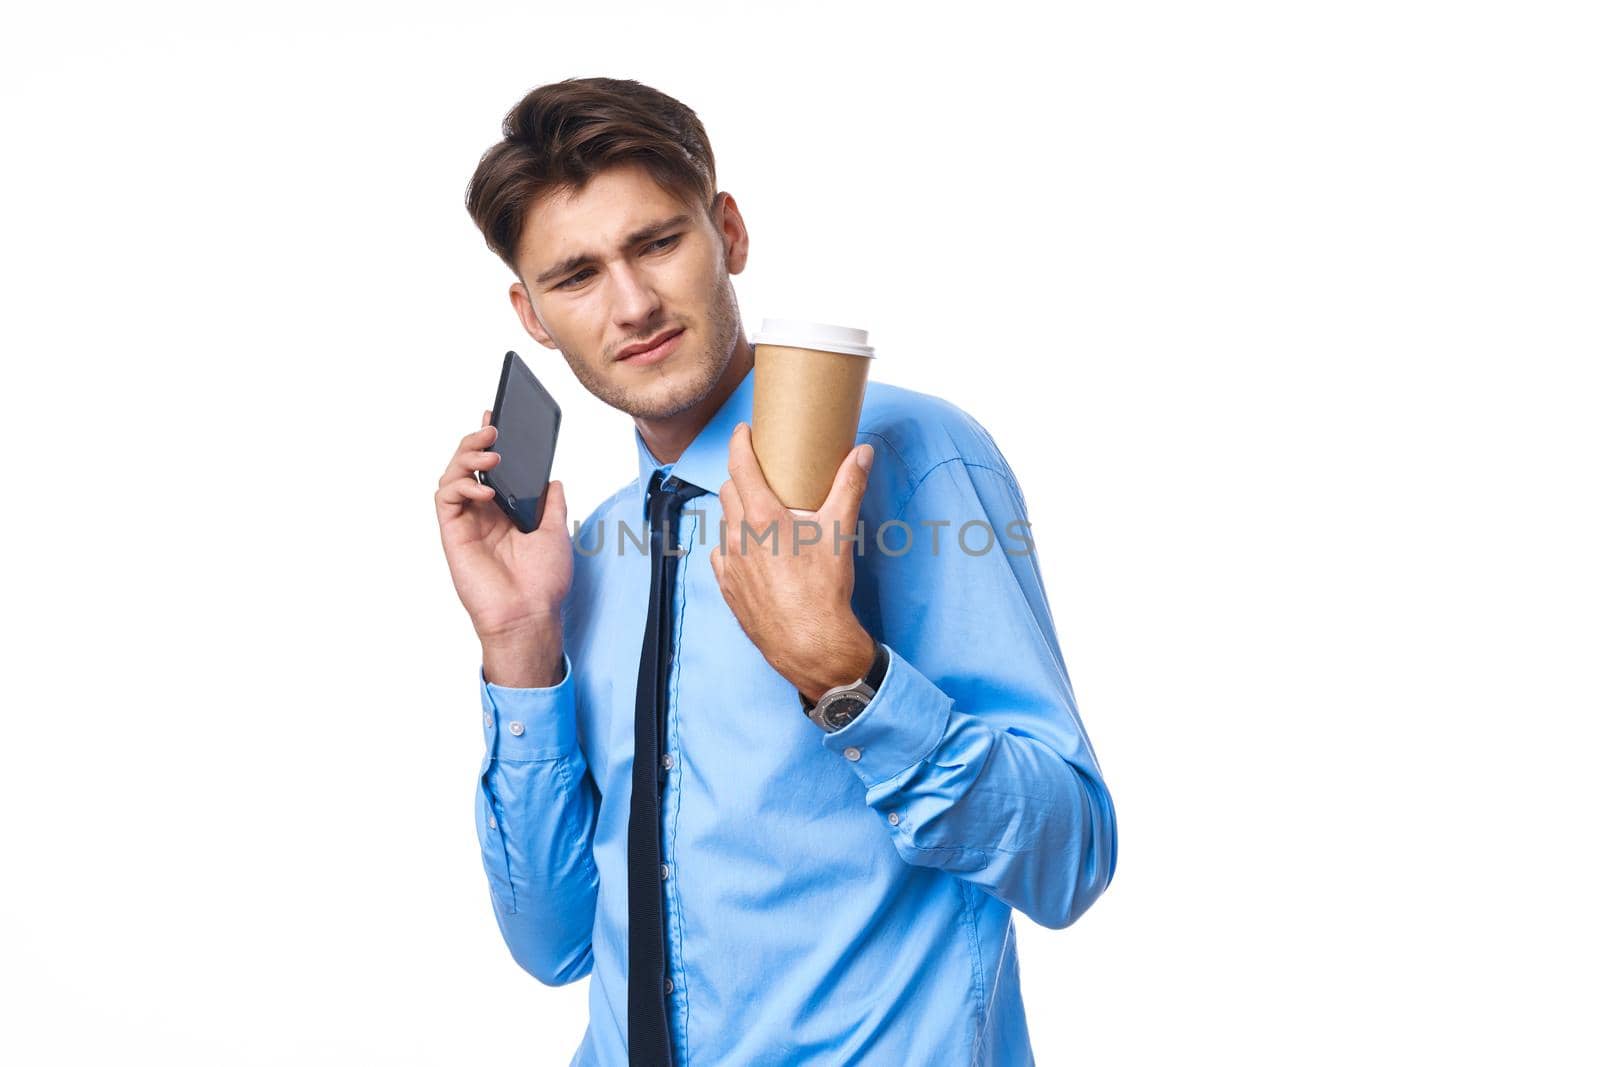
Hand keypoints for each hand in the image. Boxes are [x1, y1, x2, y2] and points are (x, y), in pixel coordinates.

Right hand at [436, 409, 571, 643]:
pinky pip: (446, 499)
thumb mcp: (555, 533)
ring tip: (491, 451)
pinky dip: (462, 485)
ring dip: (467, 456)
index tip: (496, 417)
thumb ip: (550, 503)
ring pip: (452, 476)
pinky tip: (484, 488)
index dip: (490, 442)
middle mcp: (482, 513)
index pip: (493, 468)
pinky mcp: (454, 534)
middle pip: (468, 465)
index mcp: (505, 511)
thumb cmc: (544, 582)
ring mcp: (466, 523)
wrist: (531, 615)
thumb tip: (553, 478)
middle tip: (492, 426)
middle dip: (476, 440)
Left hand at [710, 421, 876, 703]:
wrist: (809, 643)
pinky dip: (733, 544)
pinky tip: (751, 550)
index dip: (739, 442)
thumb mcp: (839, 532)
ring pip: (724, 522)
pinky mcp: (727, 586)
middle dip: (741, 477)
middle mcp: (738, 535)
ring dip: (737, 511)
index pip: (739, 465)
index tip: (743, 431)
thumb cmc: (824, 589)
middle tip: (761, 475)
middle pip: (728, 490)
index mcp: (762, 516)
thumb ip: (848, 487)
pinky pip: (722, 554)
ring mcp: (729, 563)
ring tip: (760, 514)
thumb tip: (862, 453)